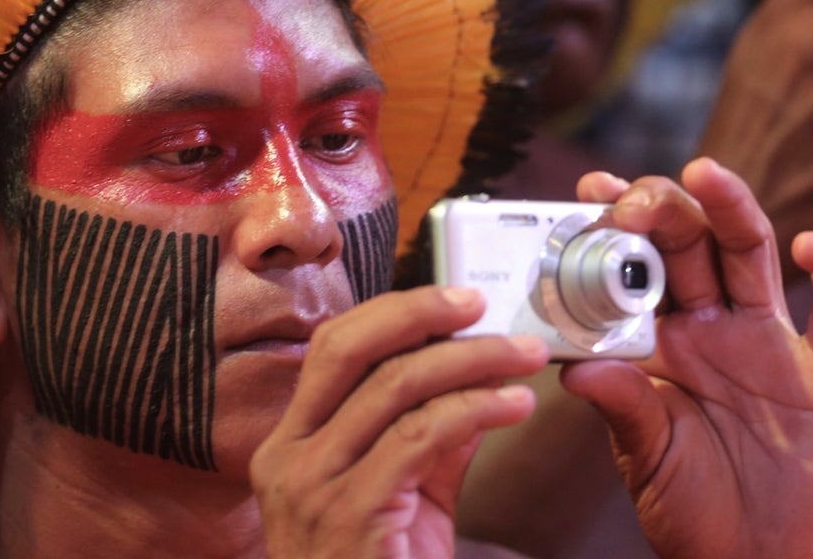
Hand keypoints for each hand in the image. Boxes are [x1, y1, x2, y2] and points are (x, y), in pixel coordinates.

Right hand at [251, 287, 548, 558]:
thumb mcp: (403, 500)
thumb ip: (427, 439)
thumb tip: (471, 376)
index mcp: (289, 445)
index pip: (332, 349)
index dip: (392, 312)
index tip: (454, 298)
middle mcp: (288, 458)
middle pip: (348, 350)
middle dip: (420, 314)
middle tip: (483, 304)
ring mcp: (313, 487)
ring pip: (393, 388)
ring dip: (470, 361)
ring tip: (524, 359)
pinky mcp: (351, 514)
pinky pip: (420, 438)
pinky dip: (475, 410)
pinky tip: (514, 405)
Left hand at [563, 159, 812, 558]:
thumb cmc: (694, 512)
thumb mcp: (646, 457)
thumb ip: (622, 407)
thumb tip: (575, 366)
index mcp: (662, 344)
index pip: (637, 267)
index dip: (617, 226)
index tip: (589, 191)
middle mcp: (714, 331)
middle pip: (693, 246)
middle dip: (667, 210)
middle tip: (637, 192)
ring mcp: (770, 347)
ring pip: (754, 257)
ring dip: (733, 211)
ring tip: (706, 174)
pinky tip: (811, 244)